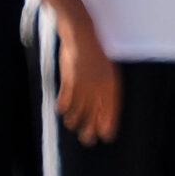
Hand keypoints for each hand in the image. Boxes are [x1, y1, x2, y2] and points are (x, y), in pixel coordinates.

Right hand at [55, 22, 119, 144]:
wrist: (83, 35)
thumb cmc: (97, 52)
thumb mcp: (108, 69)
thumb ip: (106, 87)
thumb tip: (104, 104)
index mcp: (112, 82)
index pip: (112, 107)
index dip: (109, 122)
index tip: (107, 135)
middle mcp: (99, 85)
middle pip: (95, 110)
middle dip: (92, 126)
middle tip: (88, 139)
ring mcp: (84, 82)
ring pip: (79, 106)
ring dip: (76, 118)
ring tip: (73, 126)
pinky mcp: (70, 78)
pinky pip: (66, 96)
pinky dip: (64, 104)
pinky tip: (63, 112)